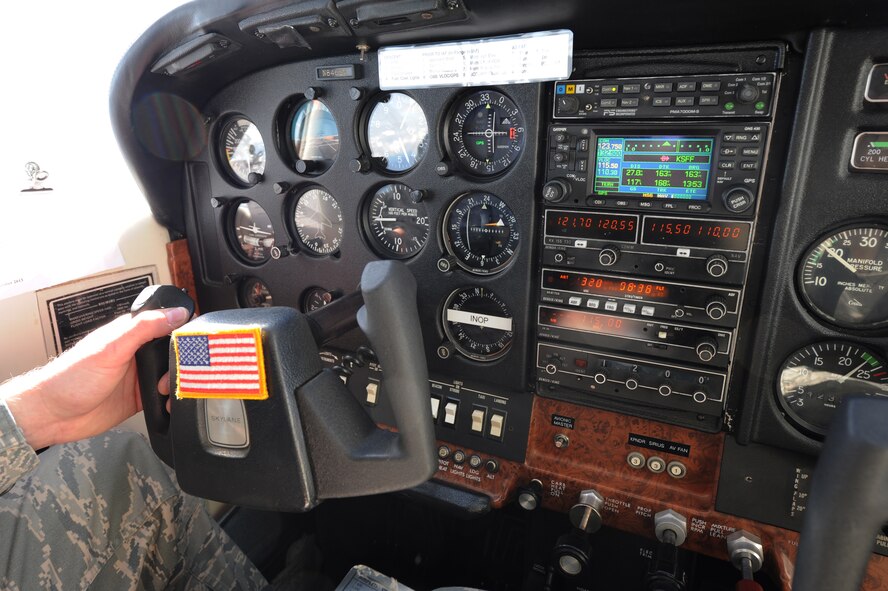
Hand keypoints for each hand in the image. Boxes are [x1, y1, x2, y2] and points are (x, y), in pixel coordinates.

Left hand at [0, 307, 189, 448]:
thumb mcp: (110, 347)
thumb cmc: (70, 378)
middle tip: (179, 373)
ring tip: (166, 389)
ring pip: (172, 375)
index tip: (195, 344)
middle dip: (183, 364)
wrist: (52, 415)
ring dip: (176, 384)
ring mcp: (138, 376)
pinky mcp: (140, 398)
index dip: (183, 333)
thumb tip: (175, 313)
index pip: (167, 324)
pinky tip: (168, 403)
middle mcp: (137, 353)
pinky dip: (171, 401)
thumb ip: (144, 328)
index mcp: (131, 334)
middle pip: (174, 352)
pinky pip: (165, 397)